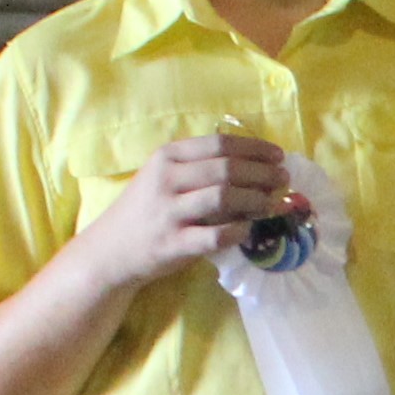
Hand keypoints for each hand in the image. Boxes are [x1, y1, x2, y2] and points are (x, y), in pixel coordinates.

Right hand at [85, 133, 288, 283]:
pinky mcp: (173, 243)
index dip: (254, 148)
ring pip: (223, 197)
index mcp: (167, 156)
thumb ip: (198, 168)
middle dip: (261, 173)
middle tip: (283, 180)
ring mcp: (169, 212)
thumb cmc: (146, 210)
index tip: (277, 155)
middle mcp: (166, 179)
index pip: (219, 144)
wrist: (111, 249)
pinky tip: (248, 229)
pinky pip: (215, 235)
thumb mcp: (163, 177)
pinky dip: (238, 231)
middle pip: (225, 169)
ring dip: (255, 199)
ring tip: (272, 203)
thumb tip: (254, 166)